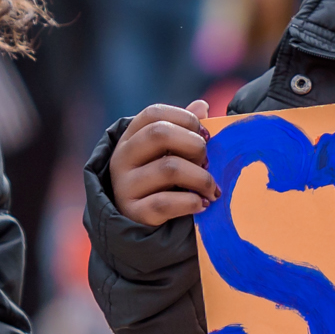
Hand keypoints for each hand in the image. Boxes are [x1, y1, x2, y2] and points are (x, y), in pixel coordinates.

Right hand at [109, 100, 219, 225]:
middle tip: (207, 162)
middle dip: (194, 145)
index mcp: (131, 137)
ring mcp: (125, 185)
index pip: (154, 114)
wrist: (142, 227)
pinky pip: (166, 203)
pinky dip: (191, 202)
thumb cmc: (162, 183)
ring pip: (169, 169)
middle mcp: (123, 158)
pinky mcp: (134, 212)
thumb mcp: (170, 154)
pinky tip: (202, 204)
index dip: (185, 118)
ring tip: (211, 189)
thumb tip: (202, 106)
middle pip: (159, 134)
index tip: (205, 135)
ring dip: (201, 178)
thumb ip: (184, 130)